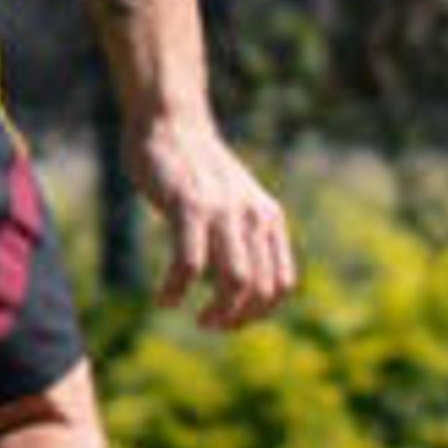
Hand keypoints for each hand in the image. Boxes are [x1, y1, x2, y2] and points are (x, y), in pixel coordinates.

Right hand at [129, 115, 297, 328]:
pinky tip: (165, 299)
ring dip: (216, 312)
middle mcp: (253, 216)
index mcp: (269, 219)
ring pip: (235, 281)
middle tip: (209, 324)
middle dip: (237, 319)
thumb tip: (238, 287)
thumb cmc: (197, 171)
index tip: (232, 319)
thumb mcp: (236, 202)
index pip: (282, 284)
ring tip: (194, 317)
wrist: (172, 123)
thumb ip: (244, 236)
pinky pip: (189, 264)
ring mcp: (223, 211)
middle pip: (260, 289)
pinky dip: (176, 291)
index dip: (260, 312)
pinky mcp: (189, 206)